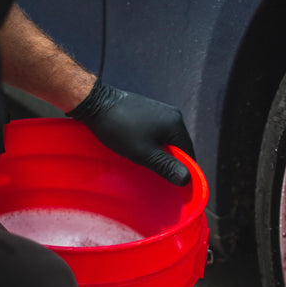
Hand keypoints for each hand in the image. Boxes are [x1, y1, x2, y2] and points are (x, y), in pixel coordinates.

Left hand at [68, 83, 195, 185]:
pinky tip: (141, 148)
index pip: (188, 152)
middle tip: (158, 175)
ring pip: (166, 139)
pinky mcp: (149, 109)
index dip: (183, 169)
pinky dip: (153, 142)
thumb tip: (187, 179)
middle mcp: (173, 114)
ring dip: (160, 151)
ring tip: (147, 162)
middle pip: (178, 145)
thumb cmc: (120, 130)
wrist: (96, 103)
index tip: (174, 183)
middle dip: (170, 160)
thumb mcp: (145, 153)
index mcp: (176, 124)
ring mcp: (161, 110)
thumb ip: (167, 166)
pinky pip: (157, 131)